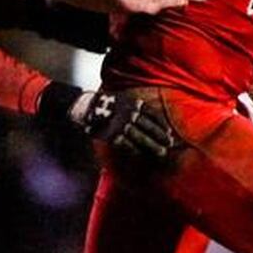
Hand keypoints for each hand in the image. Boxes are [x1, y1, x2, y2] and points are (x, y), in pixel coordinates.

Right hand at [38, 83, 174, 157]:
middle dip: (160, 136)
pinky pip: (127, 144)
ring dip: (152, 145)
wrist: (82, 105)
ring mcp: (120, 124)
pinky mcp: (112, 134)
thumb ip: (129, 106)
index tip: (169, 132)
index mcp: (131, 103)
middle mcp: (128, 113)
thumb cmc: (100, 102)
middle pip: (149, 126)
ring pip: (141, 137)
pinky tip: (142, 155)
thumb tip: (140, 113)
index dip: (161, 124)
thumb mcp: (118, 97)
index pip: (151, 114)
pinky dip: (135, 150)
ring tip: (162, 153)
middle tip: (170, 145)